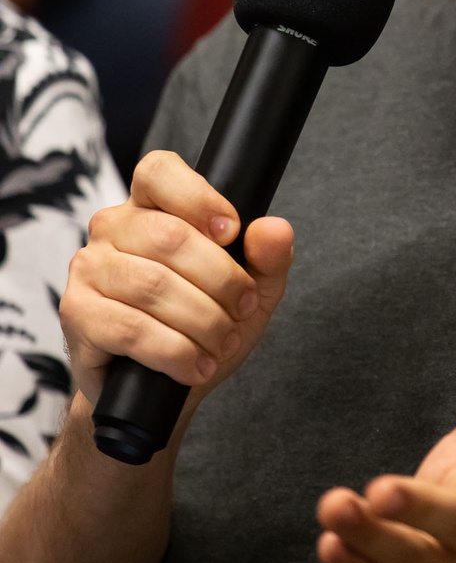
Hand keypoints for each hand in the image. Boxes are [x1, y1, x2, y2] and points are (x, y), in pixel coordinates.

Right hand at [60, 150, 292, 408]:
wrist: (157, 391)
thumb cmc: (202, 323)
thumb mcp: (251, 288)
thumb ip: (268, 256)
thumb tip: (273, 229)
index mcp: (149, 203)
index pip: (159, 171)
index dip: (199, 198)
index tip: (232, 232)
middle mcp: (111, 227)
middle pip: (169, 236)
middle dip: (220, 279)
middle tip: (244, 308)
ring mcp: (88, 268)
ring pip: (153, 286)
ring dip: (202, 321)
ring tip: (223, 342)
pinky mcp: (76, 314)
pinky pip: (131, 329)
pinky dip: (175, 352)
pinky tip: (195, 365)